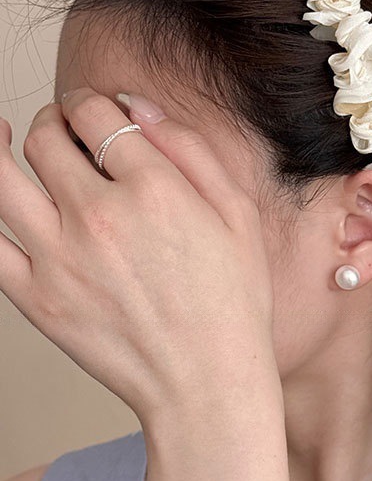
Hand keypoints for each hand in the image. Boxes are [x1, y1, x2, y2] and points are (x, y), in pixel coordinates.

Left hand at [0, 87, 278, 423]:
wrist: (207, 379)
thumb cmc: (231, 299)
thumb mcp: (238, 213)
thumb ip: (191, 149)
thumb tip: (137, 105)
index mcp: (155, 189)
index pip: (96, 114)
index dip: (90, 101)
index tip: (94, 109)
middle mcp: (100, 215)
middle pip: (46, 138)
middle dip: (53, 120)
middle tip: (66, 129)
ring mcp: (60, 257)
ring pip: (2, 177)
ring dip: (5, 146)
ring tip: (14, 140)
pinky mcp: (35, 297)